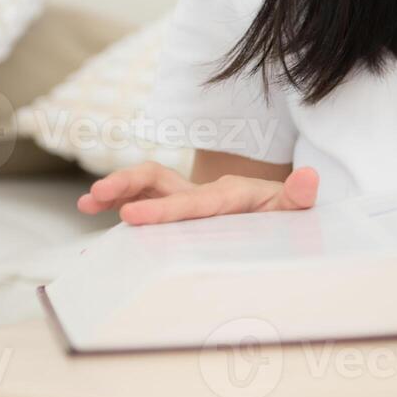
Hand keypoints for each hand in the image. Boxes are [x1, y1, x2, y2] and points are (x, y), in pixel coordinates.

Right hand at [76, 161, 319, 224]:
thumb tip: (309, 179)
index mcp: (228, 195)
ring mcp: (187, 199)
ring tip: (87, 203)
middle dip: (127, 185)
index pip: (192, 203)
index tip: (132, 217)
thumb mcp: (296, 209)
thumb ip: (300, 196)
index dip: (162, 210)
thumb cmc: (286, 214)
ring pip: (147, 186)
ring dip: (117, 190)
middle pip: (159, 180)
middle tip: (96, 196)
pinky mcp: (178, 208)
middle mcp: (202, 192)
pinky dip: (120, 205)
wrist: (283, 210)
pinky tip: (95, 215)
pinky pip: (146, 202)